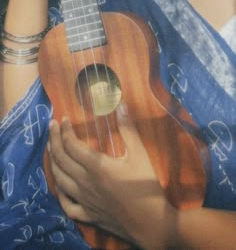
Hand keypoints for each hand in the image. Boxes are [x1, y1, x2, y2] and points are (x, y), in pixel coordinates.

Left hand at [48, 103, 175, 248]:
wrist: (151, 222)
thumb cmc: (146, 186)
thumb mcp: (140, 154)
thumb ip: (128, 130)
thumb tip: (121, 106)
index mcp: (96, 166)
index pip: (71, 144)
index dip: (64, 130)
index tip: (62, 119)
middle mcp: (85, 182)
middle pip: (61, 158)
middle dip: (53, 139)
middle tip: (51, 126)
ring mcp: (83, 200)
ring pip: (59, 179)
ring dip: (52, 161)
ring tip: (51, 148)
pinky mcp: (87, 214)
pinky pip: (66, 204)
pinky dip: (59, 192)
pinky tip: (59, 185)